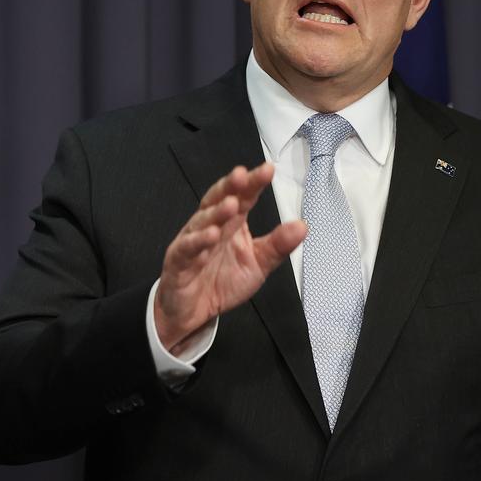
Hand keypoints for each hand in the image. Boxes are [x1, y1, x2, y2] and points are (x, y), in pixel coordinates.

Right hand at [154, 162, 306, 353]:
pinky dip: (198, 242)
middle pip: (219, 200)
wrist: (194, 311)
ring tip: (231, 205)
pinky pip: (187, 249)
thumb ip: (278, 246)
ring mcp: (192, 241)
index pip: (243, 197)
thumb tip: (303, 225)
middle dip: (230, 187)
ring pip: (202, 221)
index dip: (253, 183)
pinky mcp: (178, 262)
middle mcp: (210, 225)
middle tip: (242, 175)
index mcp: (232, 223)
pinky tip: (210, 236)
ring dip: (216, 213)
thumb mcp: (258, 264)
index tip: (268, 169)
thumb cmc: (223, 281)